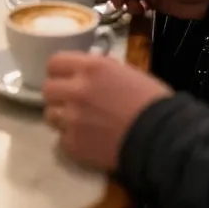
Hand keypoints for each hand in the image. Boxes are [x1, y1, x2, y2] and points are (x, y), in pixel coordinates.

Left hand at [42, 54, 171, 171]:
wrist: (161, 137)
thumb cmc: (151, 101)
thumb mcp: (126, 72)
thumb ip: (101, 69)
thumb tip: (89, 71)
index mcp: (90, 68)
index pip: (54, 63)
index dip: (59, 71)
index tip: (65, 78)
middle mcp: (76, 90)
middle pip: (47, 90)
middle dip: (57, 95)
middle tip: (70, 101)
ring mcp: (72, 119)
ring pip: (50, 115)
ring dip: (62, 118)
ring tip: (79, 123)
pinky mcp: (74, 145)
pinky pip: (62, 139)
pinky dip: (72, 139)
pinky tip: (88, 139)